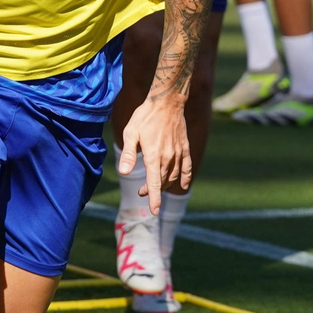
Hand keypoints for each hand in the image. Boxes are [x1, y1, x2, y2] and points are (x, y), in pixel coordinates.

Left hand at [117, 93, 191, 214]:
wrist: (167, 101)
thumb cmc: (145, 116)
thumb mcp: (130, 132)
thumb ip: (129, 154)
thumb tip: (125, 173)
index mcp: (154, 156)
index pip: (154, 183)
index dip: (154, 199)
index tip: (155, 212)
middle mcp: (168, 157)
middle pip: (162, 181)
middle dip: (153, 191)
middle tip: (141, 191)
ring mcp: (178, 153)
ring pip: (173, 176)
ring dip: (164, 185)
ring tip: (154, 187)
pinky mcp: (185, 148)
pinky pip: (187, 167)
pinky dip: (185, 178)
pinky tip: (183, 185)